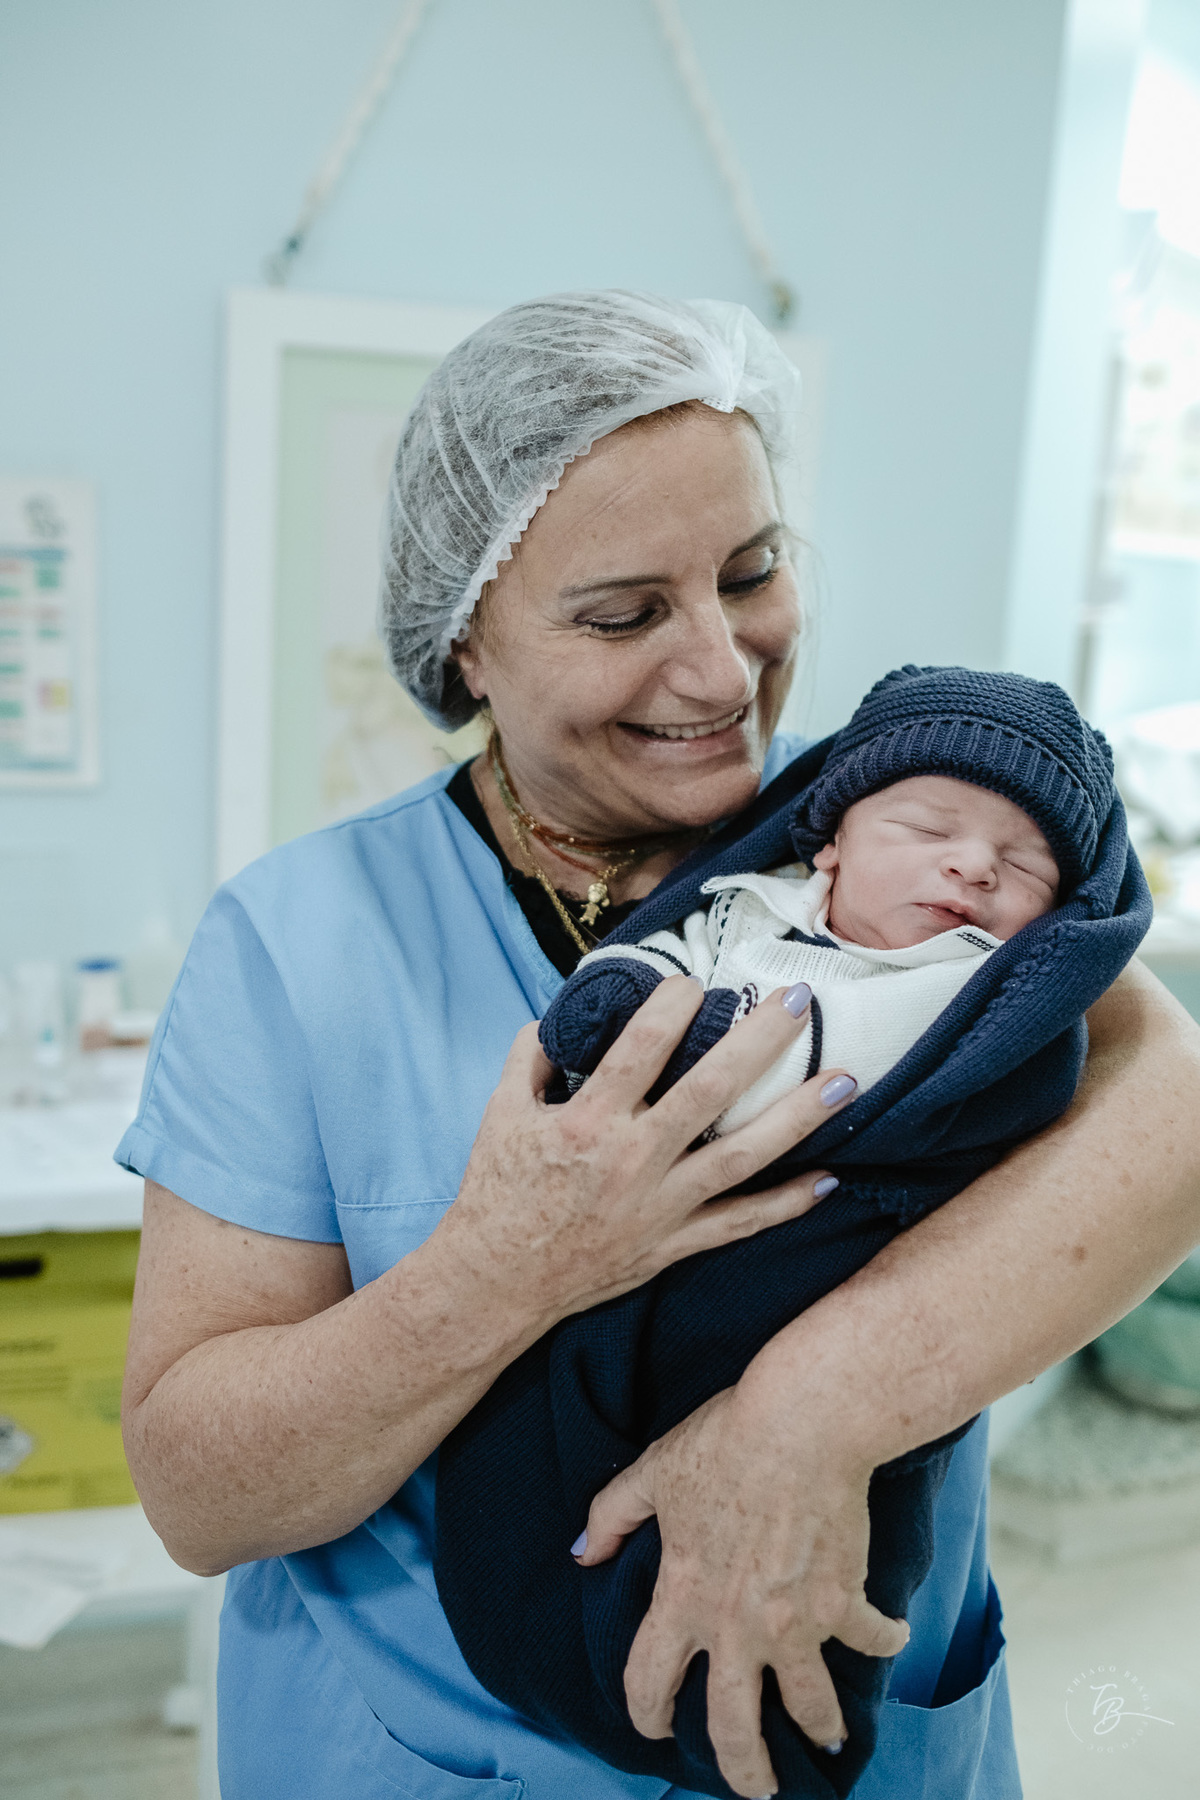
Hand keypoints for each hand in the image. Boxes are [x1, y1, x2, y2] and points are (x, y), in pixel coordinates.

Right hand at [436, 976, 857, 1328]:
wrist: (497, 1284)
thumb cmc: (498, 1191)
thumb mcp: (501, 1113)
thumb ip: (531, 1056)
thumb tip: (561, 1015)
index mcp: (589, 1121)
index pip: (643, 1047)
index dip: (673, 1004)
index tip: (695, 980)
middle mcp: (633, 1160)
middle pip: (711, 1089)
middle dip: (760, 1040)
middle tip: (799, 1001)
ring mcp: (661, 1207)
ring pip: (744, 1156)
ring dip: (798, 1117)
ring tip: (845, 1081)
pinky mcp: (674, 1245)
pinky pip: (740, 1224)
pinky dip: (785, 1204)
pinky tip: (828, 1179)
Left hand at [575, 1386, 908, 1799]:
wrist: (801, 1424)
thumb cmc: (724, 1441)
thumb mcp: (654, 1473)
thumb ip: (611, 1516)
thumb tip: (580, 1554)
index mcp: (683, 1597)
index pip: (649, 1680)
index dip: (647, 1714)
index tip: (655, 1729)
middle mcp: (736, 1626)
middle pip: (733, 1726)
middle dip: (746, 1770)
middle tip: (758, 1788)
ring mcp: (794, 1622)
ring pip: (810, 1706)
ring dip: (822, 1728)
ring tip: (829, 1737)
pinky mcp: (843, 1601)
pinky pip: (871, 1639)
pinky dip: (884, 1641)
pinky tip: (889, 1639)